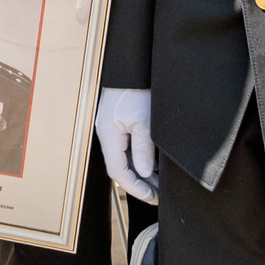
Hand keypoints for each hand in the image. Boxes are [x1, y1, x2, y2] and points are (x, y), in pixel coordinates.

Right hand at [95, 87, 157, 202]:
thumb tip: (143, 173)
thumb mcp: (144, 121)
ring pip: (123, 159)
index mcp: (109, 135)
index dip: (134, 187)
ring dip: (139, 173)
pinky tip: (152, 166)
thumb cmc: (137, 89)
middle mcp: (107, 134)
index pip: (118, 171)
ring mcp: (112, 129)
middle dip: (139, 184)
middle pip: (120, 167)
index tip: (152, 197)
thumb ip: (143, 149)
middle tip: (157, 195)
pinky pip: (126, 149)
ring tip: (157, 185)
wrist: (132, 67)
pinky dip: (138, 160)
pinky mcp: (118, 124)